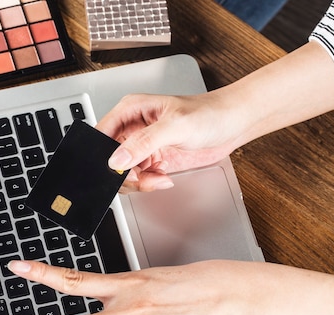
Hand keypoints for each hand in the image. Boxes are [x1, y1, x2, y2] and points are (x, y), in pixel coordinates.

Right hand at [96, 93, 244, 192]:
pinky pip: (138, 178)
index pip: (101, 135)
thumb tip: (118, 159)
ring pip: (123, 172)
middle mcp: (132, 128)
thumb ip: (144, 142)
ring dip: (138, 181)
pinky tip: (163, 177)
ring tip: (158, 177)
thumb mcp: (175, 126)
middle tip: (142, 177)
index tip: (119, 169)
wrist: (232, 125)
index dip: (105, 155)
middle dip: (124, 173)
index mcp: (130, 111)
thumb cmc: (209, 113)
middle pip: (110, 159)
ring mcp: (142, 145)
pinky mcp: (152, 159)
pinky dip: (148, 184)